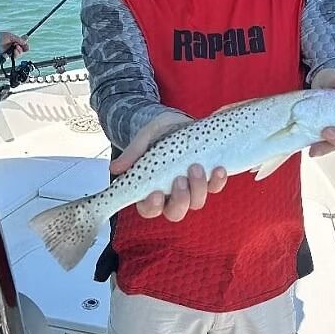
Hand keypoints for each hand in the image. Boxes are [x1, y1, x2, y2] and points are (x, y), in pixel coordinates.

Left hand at [0, 32, 28, 57]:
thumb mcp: (10, 36)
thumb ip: (19, 39)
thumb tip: (25, 42)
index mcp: (13, 40)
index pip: (22, 44)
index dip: (25, 46)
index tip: (26, 47)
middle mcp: (12, 46)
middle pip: (21, 50)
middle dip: (20, 49)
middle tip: (17, 47)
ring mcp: (9, 51)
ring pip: (17, 55)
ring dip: (17, 53)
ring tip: (14, 50)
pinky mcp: (6, 55)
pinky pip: (10, 57)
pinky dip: (9, 55)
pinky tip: (7, 53)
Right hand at [110, 110, 227, 220]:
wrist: (177, 121)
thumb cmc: (157, 133)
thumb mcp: (144, 138)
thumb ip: (133, 153)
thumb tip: (114, 169)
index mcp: (150, 189)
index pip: (149, 209)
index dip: (152, 206)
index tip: (155, 194)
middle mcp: (170, 194)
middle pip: (175, 212)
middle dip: (180, 200)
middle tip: (179, 181)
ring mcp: (191, 188)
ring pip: (196, 202)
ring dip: (198, 189)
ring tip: (197, 168)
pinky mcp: (208, 178)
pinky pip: (215, 187)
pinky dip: (217, 181)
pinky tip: (219, 169)